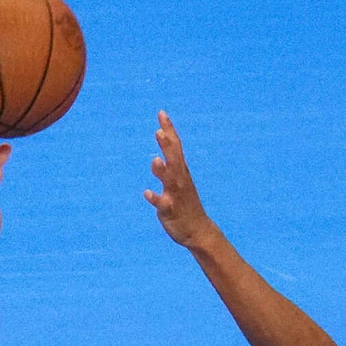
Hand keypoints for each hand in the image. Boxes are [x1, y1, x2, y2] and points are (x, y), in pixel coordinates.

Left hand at [144, 112, 219, 250]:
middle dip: (167, 146)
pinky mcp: (170, 211)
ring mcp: (176, 195)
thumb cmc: (186, 205)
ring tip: (155, 160)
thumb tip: (156, 159)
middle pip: (174, 160)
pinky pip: (163, 204)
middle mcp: (179, 180)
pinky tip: (147, 193)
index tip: (162, 114)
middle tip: (159, 130)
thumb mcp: (178, 184)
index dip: (169, 130)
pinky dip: (156, 198)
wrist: (198, 231)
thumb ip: (167, 171)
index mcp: (181, 172)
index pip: (175, 146)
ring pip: (169, 181)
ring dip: (162, 171)